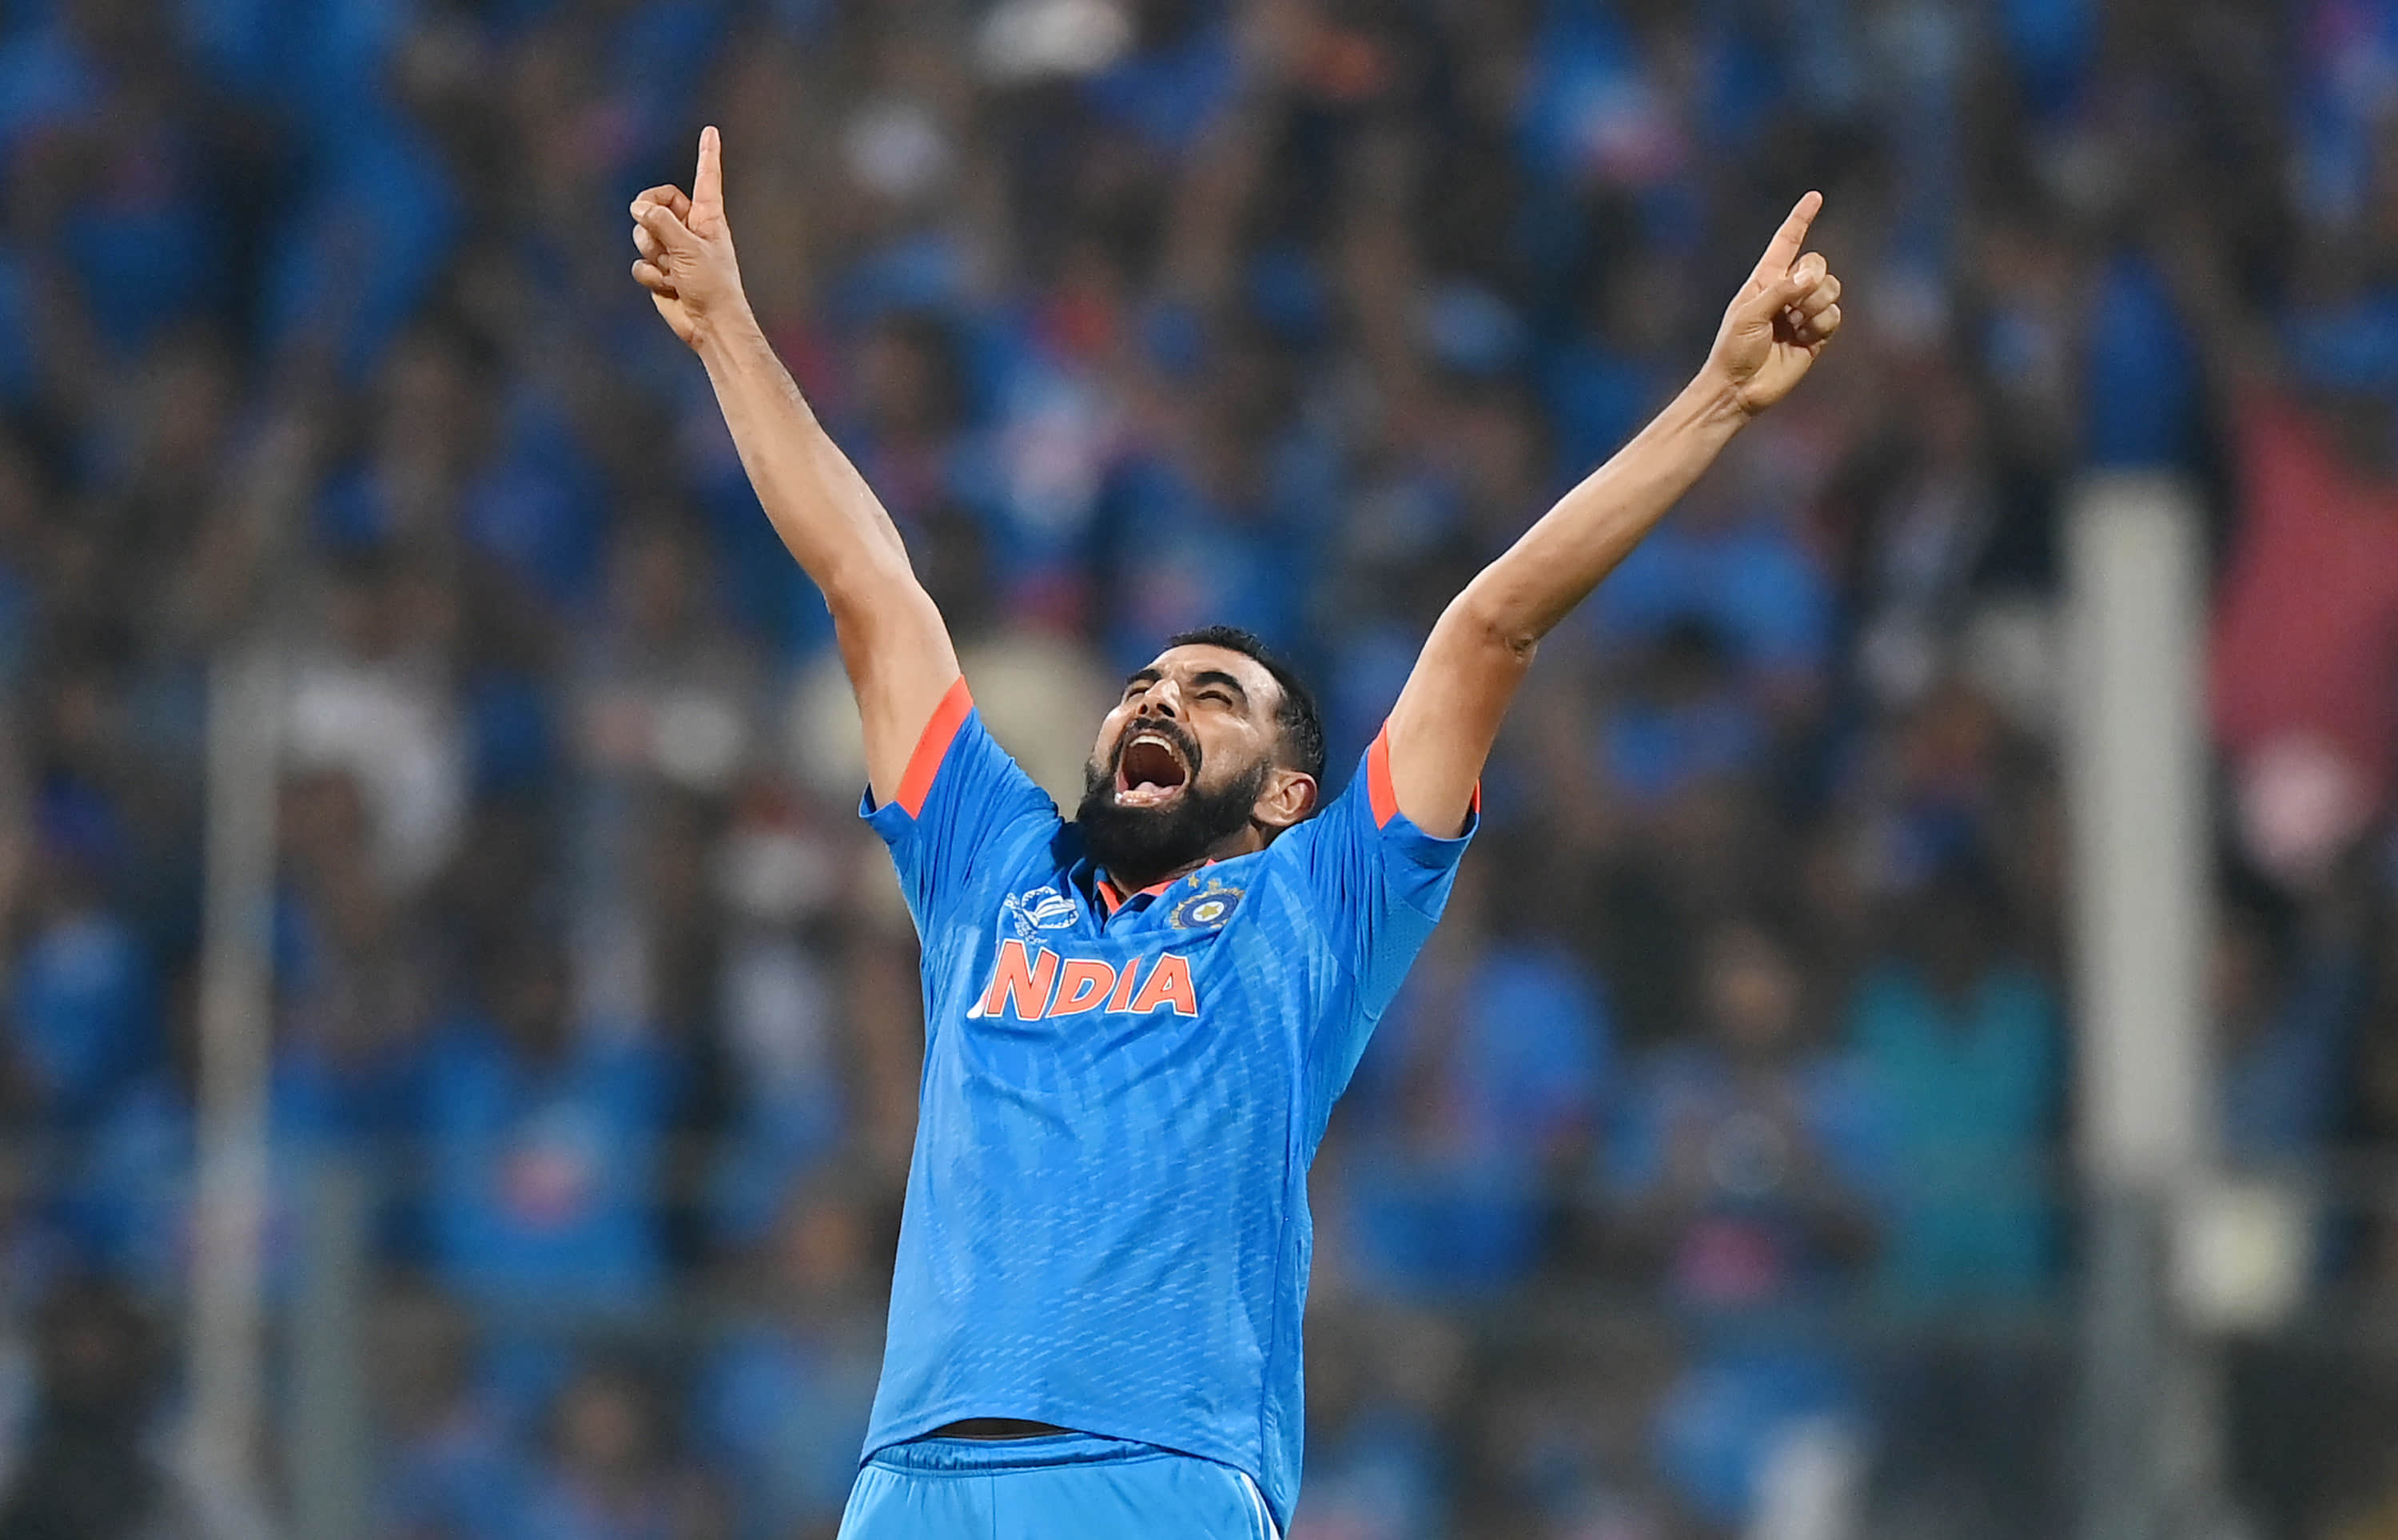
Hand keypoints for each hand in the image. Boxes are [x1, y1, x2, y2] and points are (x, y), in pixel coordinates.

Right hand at [631, 126, 748, 349]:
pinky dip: (651, 276)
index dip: (707, 155)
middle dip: (648, 217)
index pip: (705, 179)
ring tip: (672, 271)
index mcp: (708, 218)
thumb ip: (661, 222)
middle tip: (652, 230)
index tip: (711, 131)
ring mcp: (673, 250)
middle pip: (656, 204)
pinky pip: (640, 263)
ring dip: (652, 254)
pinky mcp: (661, 271)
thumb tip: (637, 207)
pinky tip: (669, 287)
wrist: (709, 325)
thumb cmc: (712, 285)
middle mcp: (690, 229)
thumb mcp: (687, 248)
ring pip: (643, 235)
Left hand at [1702, 191, 1843, 418]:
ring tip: (1795, 324)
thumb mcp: (1749, 314)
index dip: (1801, 219)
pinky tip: (1804, 338)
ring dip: (1817, 303)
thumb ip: (1781, 291)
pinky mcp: (1815, 336)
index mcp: (1765, 280)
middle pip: (1817, 263)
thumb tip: (1813, 276)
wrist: (1739, 389)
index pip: (1787, 242)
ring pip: (1830, 289)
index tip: (1815, 197)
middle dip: (1812, 277)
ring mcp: (1802, 314)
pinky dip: (1822, 324)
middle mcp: (1787, 292)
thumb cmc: (1733, 349)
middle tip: (1794, 301)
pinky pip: (1834, 316)